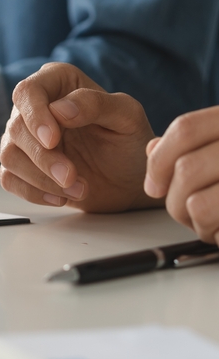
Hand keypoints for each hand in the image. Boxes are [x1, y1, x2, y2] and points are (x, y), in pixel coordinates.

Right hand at [0, 62, 159, 211]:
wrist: (130, 180)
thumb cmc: (130, 141)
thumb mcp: (127, 116)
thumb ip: (95, 104)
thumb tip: (59, 110)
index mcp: (57, 83)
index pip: (27, 92)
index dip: (35, 116)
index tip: (52, 140)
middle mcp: (35, 107)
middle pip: (16, 128)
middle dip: (43, 157)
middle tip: (71, 176)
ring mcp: (24, 138)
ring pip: (9, 155)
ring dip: (40, 178)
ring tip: (78, 189)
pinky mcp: (21, 166)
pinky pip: (9, 179)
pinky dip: (33, 192)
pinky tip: (60, 197)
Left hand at [145, 106, 218, 242]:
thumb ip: (187, 144)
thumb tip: (154, 150)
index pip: (186, 129)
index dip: (160, 159)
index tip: (152, 186)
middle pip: (186, 169)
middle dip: (173, 200)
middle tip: (185, 212)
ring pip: (197, 204)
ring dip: (195, 223)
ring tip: (210, 224)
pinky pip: (216, 228)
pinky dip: (213, 235)